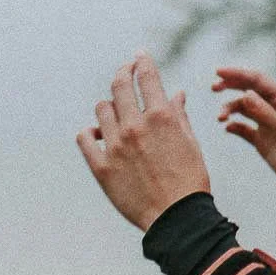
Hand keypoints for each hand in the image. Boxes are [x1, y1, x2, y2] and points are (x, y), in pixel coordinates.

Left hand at [77, 53, 210, 229]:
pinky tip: (97, 135)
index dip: (142, 61)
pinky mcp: (101, 167)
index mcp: (161, 118)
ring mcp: (114, 146)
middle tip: (124, 71)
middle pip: (119, 86)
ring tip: (116, 113)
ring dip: (109, 107)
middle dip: (122, 73)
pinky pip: (84, 139)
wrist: (177, 218)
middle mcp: (135, 127)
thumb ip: (179, 115)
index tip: (140, 56)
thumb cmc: (190, 180)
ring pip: (101, 110)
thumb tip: (177, 94)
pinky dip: (89, 133)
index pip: (147, 77)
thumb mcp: (190, 144)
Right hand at [212, 66, 275, 187]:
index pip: (257, 80)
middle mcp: (273, 107)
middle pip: (248, 89)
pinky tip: (228, 128)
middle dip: (230, 86)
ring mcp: (266, 122)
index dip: (238, 74)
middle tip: (214, 88)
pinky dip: (234, 126)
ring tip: (220, 118)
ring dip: (230, 109)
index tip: (218, 72)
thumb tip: (246, 94)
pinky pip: (243, 128)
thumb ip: (265, 114)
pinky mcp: (262, 138)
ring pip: (243, 108)